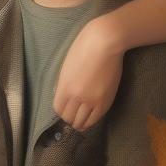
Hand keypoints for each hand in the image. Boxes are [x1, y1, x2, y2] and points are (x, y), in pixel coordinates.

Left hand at [52, 16, 123, 130]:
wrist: (104, 43)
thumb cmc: (82, 49)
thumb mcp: (66, 67)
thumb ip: (62, 84)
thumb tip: (60, 96)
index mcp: (64, 87)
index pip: (58, 109)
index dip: (61, 111)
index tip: (64, 109)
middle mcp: (76, 97)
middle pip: (69, 118)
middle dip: (69, 118)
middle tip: (73, 116)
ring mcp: (92, 100)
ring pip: (83, 122)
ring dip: (80, 123)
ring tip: (81, 120)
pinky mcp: (106, 100)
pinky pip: (96, 118)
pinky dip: (91, 120)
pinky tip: (90, 118)